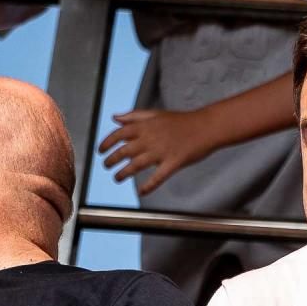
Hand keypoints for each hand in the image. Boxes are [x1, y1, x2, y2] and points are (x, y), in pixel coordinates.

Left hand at [98, 109, 221, 194]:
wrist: (205, 127)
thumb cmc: (181, 121)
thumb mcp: (155, 114)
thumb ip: (134, 116)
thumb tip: (115, 118)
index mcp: (145, 126)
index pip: (118, 134)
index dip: (106, 143)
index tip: (100, 150)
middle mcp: (150, 139)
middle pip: (124, 151)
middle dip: (112, 159)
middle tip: (106, 166)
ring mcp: (161, 152)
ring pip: (136, 165)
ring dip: (124, 173)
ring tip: (117, 178)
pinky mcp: (173, 163)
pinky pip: (158, 177)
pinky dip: (149, 185)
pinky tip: (142, 192)